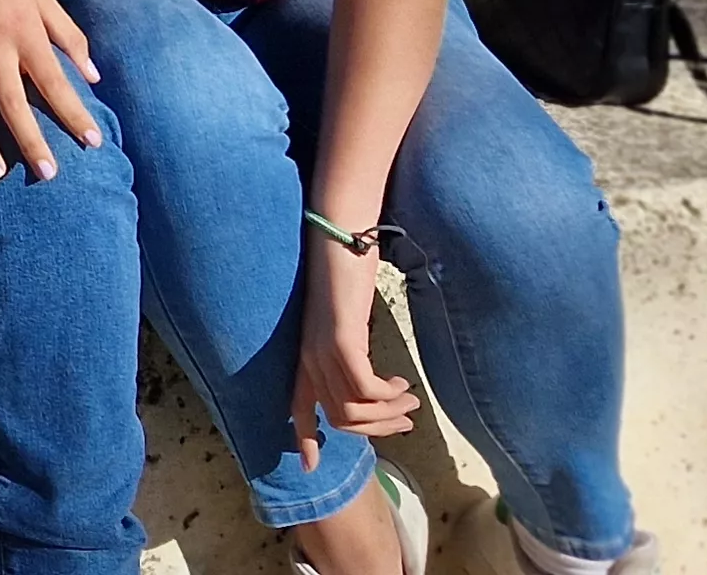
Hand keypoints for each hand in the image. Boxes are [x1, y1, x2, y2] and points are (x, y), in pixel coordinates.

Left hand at [292, 230, 422, 469]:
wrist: (339, 238)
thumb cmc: (344, 276)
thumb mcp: (342, 322)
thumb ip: (345, 349)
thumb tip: (363, 380)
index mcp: (304, 357)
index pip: (296, 407)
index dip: (304, 438)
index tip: (310, 467)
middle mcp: (308, 359)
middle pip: (339, 419)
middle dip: (376, 430)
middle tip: (406, 423)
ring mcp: (322, 350)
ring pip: (353, 410)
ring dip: (387, 414)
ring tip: (410, 402)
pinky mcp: (341, 340)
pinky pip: (365, 388)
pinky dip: (387, 395)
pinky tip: (402, 384)